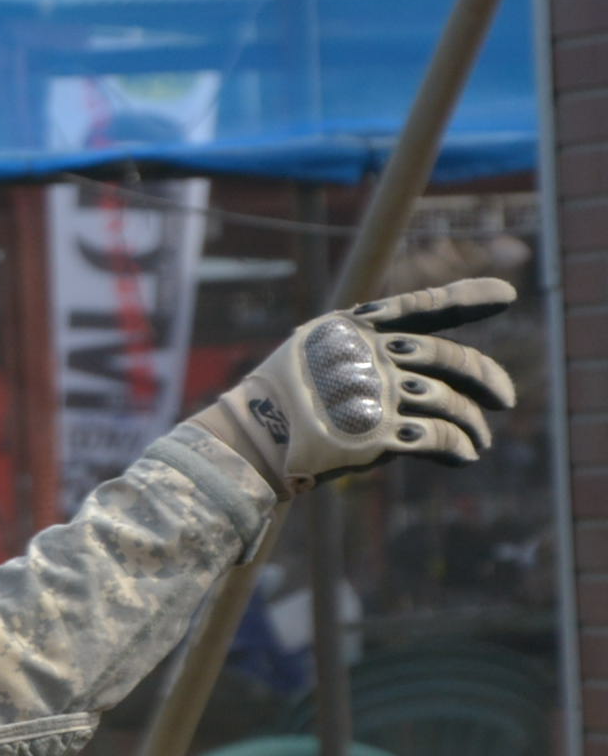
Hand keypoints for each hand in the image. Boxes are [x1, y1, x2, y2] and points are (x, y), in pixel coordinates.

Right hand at [202, 278, 516, 491]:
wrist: (248, 441)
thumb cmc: (277, 403)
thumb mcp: (314, 355)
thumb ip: (362, 352)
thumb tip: (410, 366)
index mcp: (358, 329)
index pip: (426, 306)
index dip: (469, 298)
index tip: (508, 297)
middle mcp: (374, 355)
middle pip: (450, 359)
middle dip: (487, 378)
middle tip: (507, 400)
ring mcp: (379, 393)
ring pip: (451, 402)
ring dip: (473, 425)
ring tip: (479, 442)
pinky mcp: (380, 434)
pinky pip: (438, 439)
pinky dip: (458, 448)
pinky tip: (464, 458)